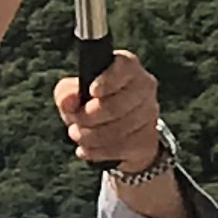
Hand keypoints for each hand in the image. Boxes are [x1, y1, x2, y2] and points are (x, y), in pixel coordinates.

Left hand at [55, 51, 163, 172]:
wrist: (115, 130)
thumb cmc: (92, 103)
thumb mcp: (75, 94)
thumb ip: (67, 92)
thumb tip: (68, 101)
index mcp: (127, 67)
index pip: (125, 66)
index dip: (108, 79)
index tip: (92, 91)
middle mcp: (144, 86)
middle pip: (117, 105)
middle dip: (88, 117)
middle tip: (73, 123)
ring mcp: (150, 113)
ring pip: (119, 129)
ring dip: (90, 136)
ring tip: (77, 135)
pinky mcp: (149, 138)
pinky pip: (122, 147)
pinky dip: (99, 151)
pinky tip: (86, 149)